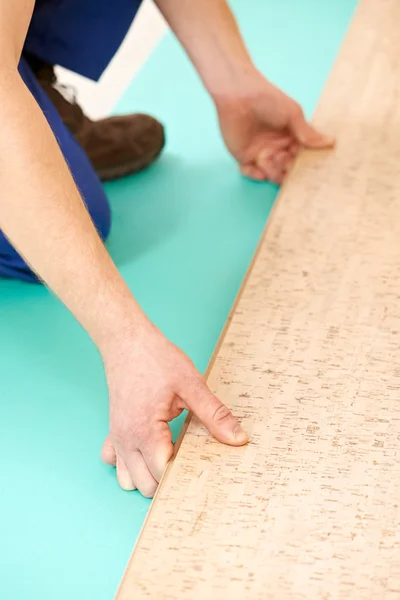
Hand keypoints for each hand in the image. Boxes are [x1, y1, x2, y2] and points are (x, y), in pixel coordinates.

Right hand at [100, 322, 247, 496]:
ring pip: (127, 479)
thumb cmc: (156, 359)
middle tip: (188, 460)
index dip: (183, 475)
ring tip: (167, 456)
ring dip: (146, 476)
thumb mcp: (191, 384)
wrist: (127, 340)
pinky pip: (113, 461)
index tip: (201, 465)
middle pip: (145, 485)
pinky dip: (128, 462)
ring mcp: (117, 436)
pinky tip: (145, 448)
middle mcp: (127, 440)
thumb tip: (238, 438)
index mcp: (146, 431)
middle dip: (167, 480)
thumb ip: (215, 415)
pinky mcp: (113, 429)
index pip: (162, 475)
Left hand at [216, 70, 333, 183]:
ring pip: (272, 174)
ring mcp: (261, 154)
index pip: (302, 156)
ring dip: (274, 173)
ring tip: (273, 161)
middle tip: (287, 163)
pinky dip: (255, 175)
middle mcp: (278, 148)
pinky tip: (258, 170)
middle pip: (288, 168)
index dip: (305, 163)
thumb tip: (331, 142)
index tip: (309, 167)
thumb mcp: (292, 114)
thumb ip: (308, 133)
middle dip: (289, 170)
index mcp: (292, 138)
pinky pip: (251, 173)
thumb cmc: (267, 99)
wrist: (238, 95)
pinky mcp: (244, 157)